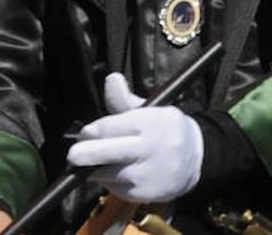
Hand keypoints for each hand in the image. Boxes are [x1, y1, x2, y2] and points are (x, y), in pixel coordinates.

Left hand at [66, 72, 202, 203]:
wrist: (197, 158)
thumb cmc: (166, 130)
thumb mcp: (152, 110)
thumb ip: (125, 99)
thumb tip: (111, 78)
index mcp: (153, 122)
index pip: (114, 126)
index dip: (94, 130)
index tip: (86, 132)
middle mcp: (151, 147)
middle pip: (108, 152)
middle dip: (86, 153)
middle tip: (74, 155)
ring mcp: (148, 173)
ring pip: (108, 173)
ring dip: (94, 169)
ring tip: (94, 162)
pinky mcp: (144, 193)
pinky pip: (116, 188)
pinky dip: (109, 182)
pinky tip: (115, 173)